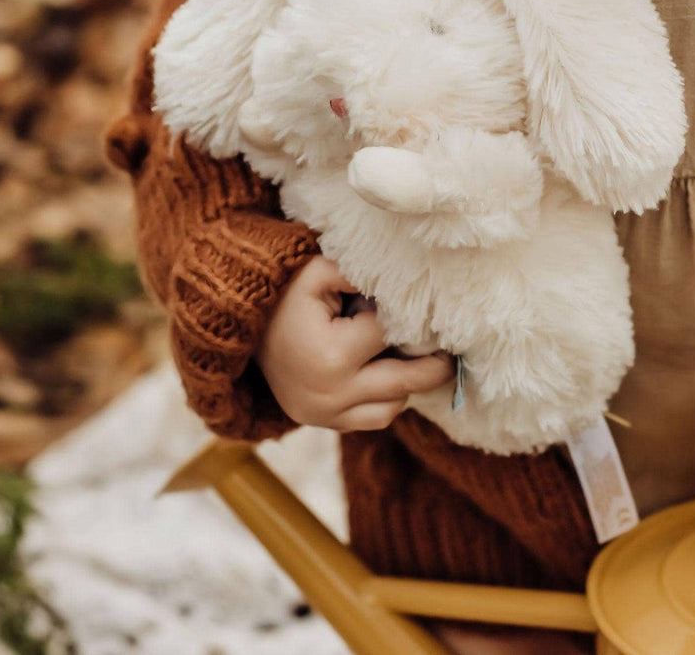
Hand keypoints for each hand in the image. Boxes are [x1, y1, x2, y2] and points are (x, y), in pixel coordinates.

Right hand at [255, 255, 454, 430]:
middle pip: (406, 381)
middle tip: (453, 346)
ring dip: (411, 384)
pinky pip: (375, 420)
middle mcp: (331, 394)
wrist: (241, 333)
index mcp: (332, 355)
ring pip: (394, 407)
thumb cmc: (284, 296)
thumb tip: (403, 279)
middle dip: (435, 363)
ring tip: (420, 357)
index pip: (391, 333)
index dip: (410, 315)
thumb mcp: (316, 271)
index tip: (427, 304)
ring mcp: (327, 416)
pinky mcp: (325, 425)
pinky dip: (389, 400)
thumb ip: (359, 271)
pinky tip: (393, 373)